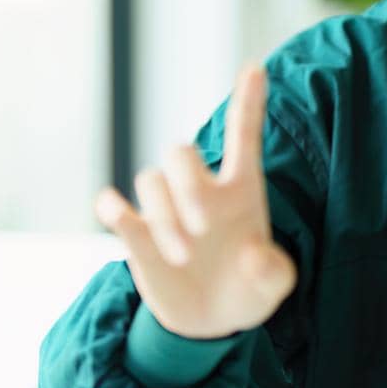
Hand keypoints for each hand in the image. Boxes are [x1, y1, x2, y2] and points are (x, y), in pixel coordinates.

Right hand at [94, 64, 297, 338]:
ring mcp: (165, 209)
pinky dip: (112, 207)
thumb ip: (274, 272)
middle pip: (179, 152)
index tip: (256, 67)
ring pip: (150, 182)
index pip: (243, 136)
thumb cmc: (250, 288)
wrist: (214, 320)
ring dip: (164, 218)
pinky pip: (115, 209)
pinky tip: (114, 210)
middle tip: (202, 226)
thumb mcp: (274, 286)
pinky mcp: (137, 235)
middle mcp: (200, 190)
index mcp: (241, 189)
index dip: (248, 101)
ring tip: (183, 256)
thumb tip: (253, 256)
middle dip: (185, 182)